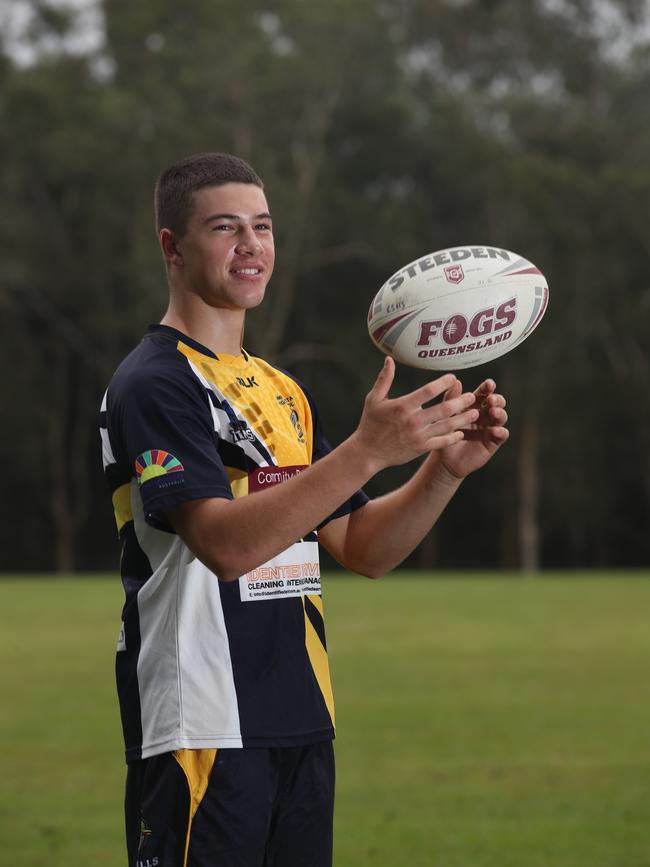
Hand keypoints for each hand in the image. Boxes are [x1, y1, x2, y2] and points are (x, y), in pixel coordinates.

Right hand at [355, 357, 479, 473]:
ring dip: (463, 419)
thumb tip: (389, 359)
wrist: (367, 452)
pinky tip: (462, 432)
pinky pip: (441, 442)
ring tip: (475, 413)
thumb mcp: (373, 399)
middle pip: (443, 409)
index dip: (443, 383)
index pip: (428, 391)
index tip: (453, 378)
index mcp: (402, 406)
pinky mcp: (420, 448)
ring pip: (446, 426)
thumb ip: (384, 379)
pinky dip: (453, 437)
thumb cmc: (370, 423)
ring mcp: (418, 436)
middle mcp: (412, 421)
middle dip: (461, 402)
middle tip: (473, 396)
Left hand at [435, 378, 508, 479]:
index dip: (488, 388)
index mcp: (473, 405)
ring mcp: (490, 427)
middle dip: (496, 399)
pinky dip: (500, 431)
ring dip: (499, 412)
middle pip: (497, 403)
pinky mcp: (493, 441)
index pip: (483, 393)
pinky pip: (502, 434)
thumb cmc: (443, 435)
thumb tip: (456, 381)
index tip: (489, 384)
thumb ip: (451, 399)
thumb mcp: (446, 416)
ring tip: (494, 411)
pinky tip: (494, 430)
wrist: (444, 459)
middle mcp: (484, 415)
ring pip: (501, 417)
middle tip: (491, 400)